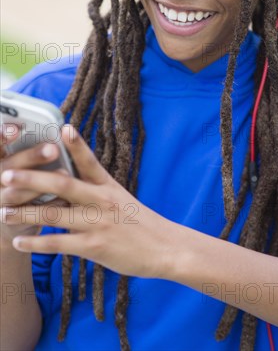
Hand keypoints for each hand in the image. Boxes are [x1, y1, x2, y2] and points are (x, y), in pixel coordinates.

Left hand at [0, 126, 173, 279]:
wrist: (165, 248)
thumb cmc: (140, 223)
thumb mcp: (121, 199)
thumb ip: (95, 191)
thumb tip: (65, 186)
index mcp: (108, 185)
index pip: (90, 160)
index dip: (76, 143)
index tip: (62, 127)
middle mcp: (101, 200)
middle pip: (62, 184)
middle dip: (31, 179)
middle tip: (6, 174)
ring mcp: (97, 223)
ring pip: (53, 214)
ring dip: (24, 213)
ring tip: (2, 211)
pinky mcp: (94, 247)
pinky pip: (58, 244)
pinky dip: (36, 244)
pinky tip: (19, 243)